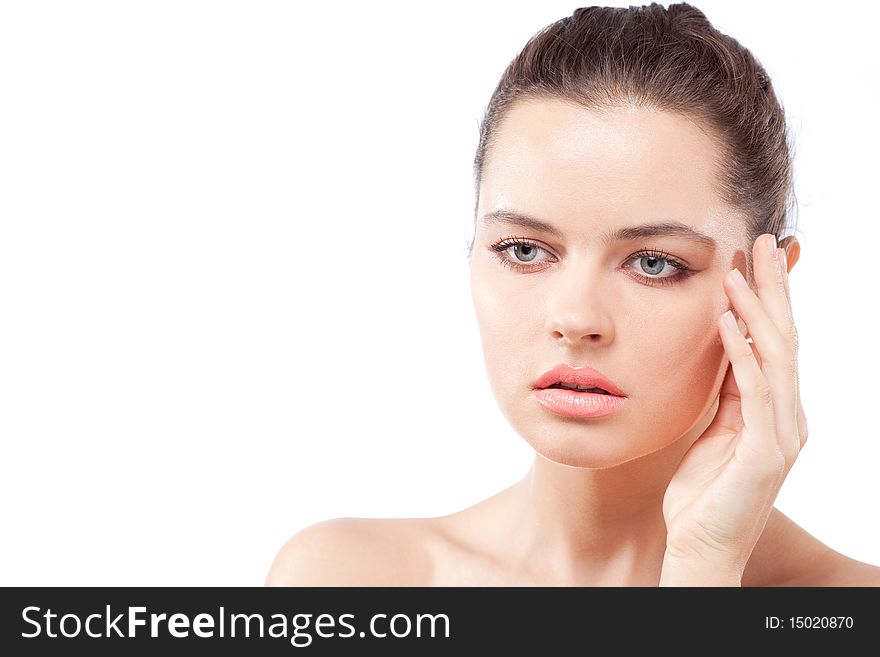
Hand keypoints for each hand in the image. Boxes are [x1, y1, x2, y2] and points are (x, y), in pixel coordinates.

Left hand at [659, 233, 807, 585]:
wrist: (700, 548)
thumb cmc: (703, 494)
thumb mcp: (716, 431)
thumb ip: (727, 394)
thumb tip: (726, 347)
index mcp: (776, 411)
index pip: (776, 343)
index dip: (768, 298)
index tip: (755, 257)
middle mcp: (789, 418)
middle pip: (785, 339)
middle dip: (774, 289)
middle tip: (762, 242)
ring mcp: (782, 436)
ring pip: (776, 359)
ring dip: (757, 312)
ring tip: (738, 272)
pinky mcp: (765, 454)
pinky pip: (756, 394)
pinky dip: (743, 354)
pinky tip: (727, 323)